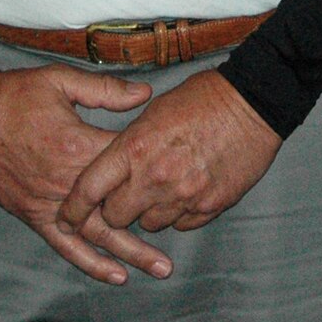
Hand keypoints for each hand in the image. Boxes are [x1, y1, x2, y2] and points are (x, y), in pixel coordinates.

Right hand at [0, 66, 169, 284]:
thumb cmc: (14, 94)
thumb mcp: (60, 80)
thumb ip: (106, 90)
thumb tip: (146, 95)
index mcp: (75, 145)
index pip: (125, 162)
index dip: (152, 163)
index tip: (179, 164)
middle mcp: (63, 181)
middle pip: (117, 208)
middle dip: (152, 223)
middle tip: (184, 240)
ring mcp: (47, 201)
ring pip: (95, 234)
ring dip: (129, 252)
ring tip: (159, 268)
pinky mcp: (31, 213)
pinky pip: (63, 244)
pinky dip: (89, 261)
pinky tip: (114, 275)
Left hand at [57, 69, 279, 245]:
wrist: (256, 101)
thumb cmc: (205, 98)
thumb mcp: (155, 109)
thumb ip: (130, 141)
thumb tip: (115, 164)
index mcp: (135, 148)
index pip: (88, 189)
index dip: (71, 208)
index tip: (64, 218)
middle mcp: (155, 176)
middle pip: (114, 217)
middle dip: (114, 210)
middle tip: (124, 197)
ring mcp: (184, 195)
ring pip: (149, 224)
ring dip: (149, 211)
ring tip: (163, 189)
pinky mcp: (210, 206)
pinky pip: (181, 224)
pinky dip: (179, 213)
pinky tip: (187, 192)